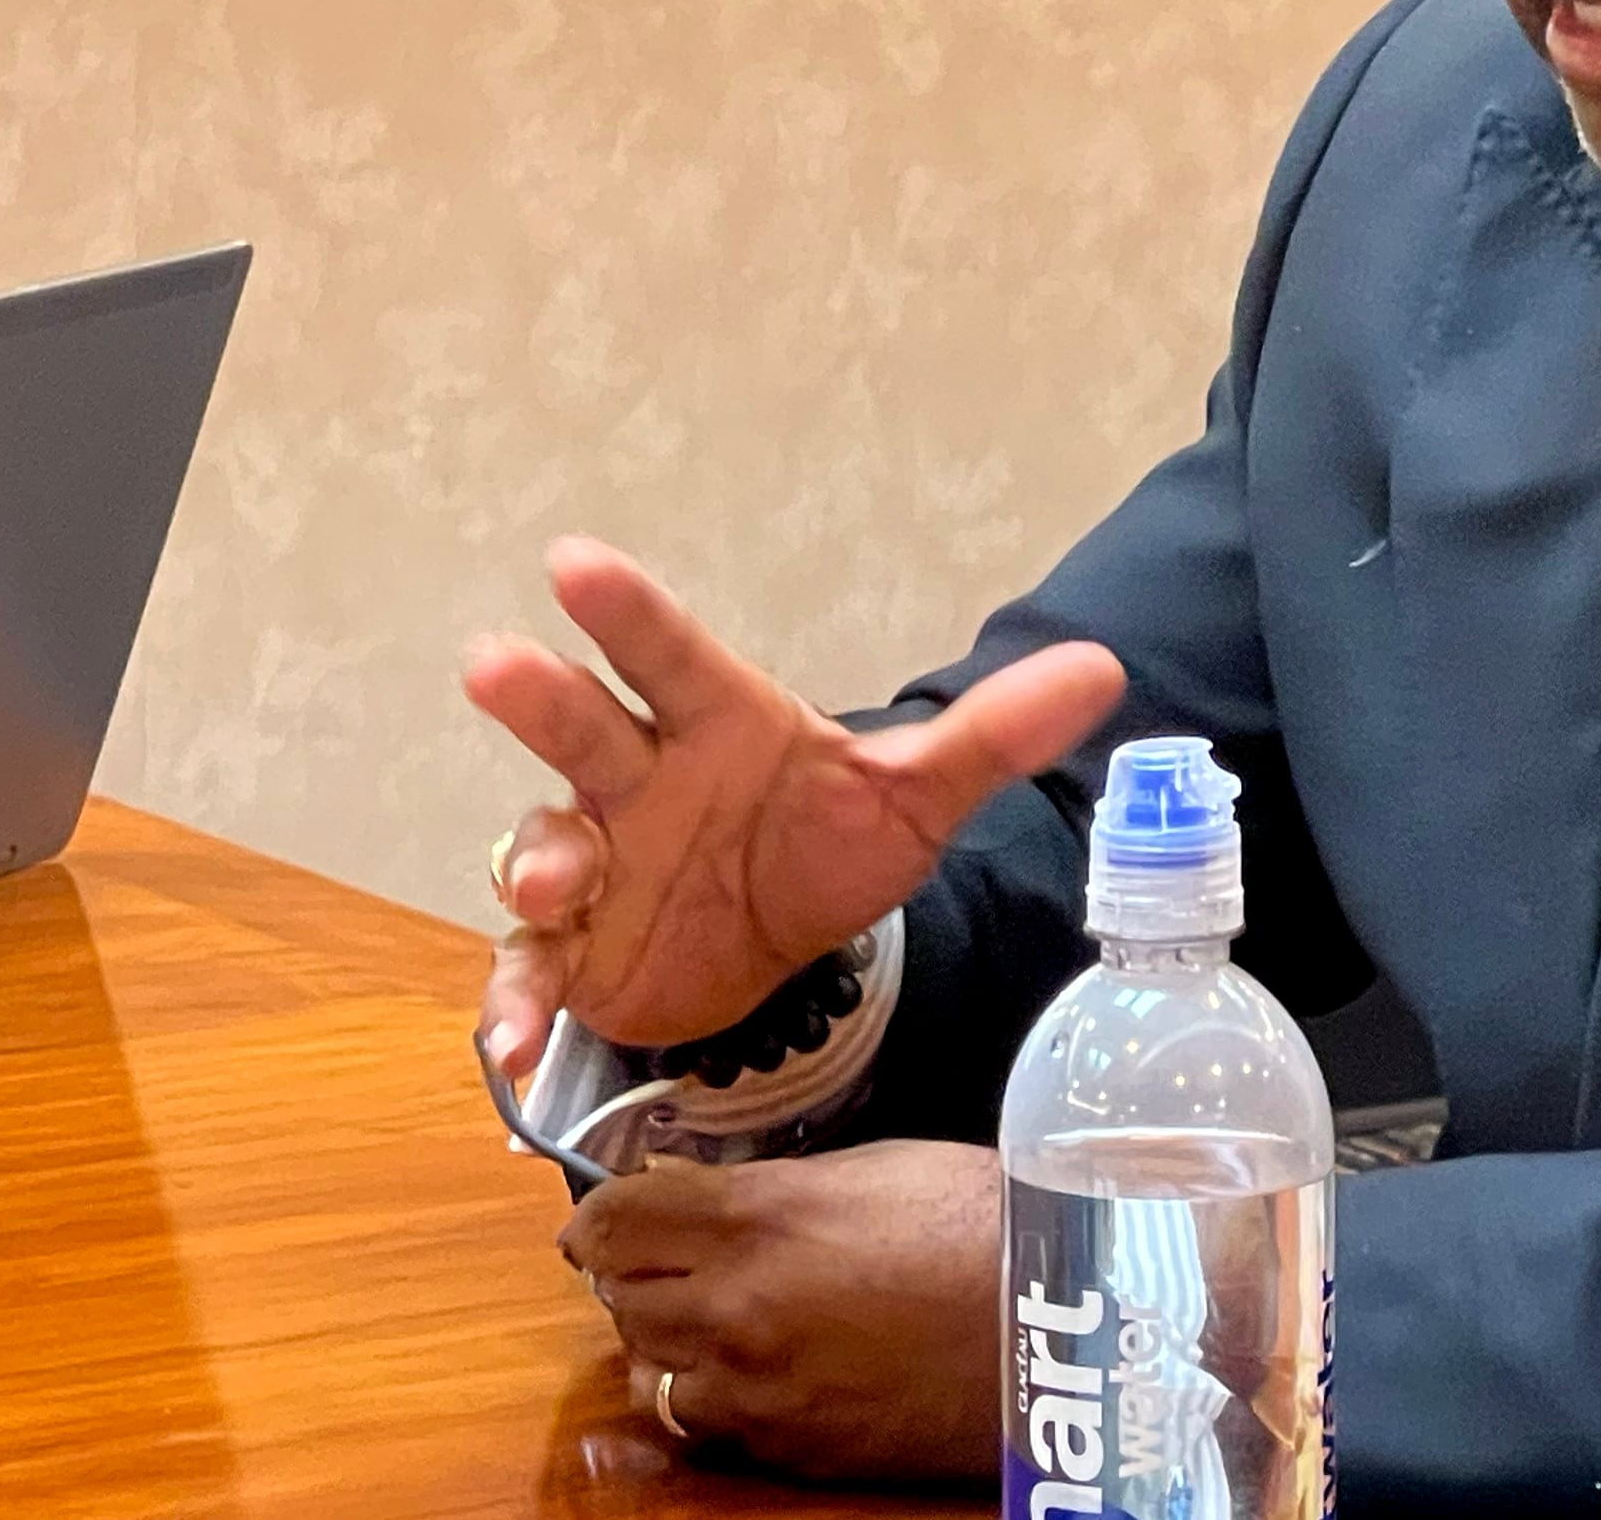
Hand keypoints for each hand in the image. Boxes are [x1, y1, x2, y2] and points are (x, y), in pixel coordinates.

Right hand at [465, 535, 1121, 1072]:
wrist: (783, 941)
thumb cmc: (824, 841)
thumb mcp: (913, 796)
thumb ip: (994, 735)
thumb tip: (1103, 668)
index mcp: (717, 727)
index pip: (674, 657)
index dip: (627, 613)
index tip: (573, 562)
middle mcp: (640, 781)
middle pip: (586, 730)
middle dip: (544, 699)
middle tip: (497, 659)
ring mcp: (597, 864)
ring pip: (545, 842)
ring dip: (537, 856)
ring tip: (554, 877)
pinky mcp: (576, 950)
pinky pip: (533, 967)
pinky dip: (517, 999)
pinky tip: (514, 1039)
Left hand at [564, 1139, 1002, 1478]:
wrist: (1054, 1325)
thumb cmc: (983, 1223)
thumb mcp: (876, 1167)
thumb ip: (779, 1188)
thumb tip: (718, 1200)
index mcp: (754, 1219)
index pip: (609, 1224)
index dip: (606, 1217)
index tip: (618, 1216)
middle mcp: (731, 1309)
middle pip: (617, 1299)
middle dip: (640, 1276)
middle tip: (680, 1260)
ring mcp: (753, 1390)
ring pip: (648, 1372)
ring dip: (670, 1344)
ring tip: (720, 1322)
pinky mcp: (784, 1447)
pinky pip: (712, 1424)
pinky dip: (721, 1396)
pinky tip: (771, 1370)